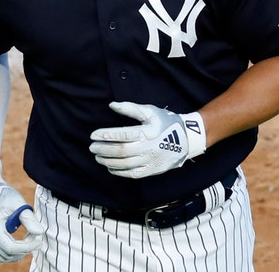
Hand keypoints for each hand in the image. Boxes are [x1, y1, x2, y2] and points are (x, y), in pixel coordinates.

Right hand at [0, 182, 43, 261]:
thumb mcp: (18, 203)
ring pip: (3, 257)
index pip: (11, 247)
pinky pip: (0, 253)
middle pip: (7, 255)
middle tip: (36, 238)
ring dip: (18, 253)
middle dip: (24, 250)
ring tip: (30, 239)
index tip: (39, 240)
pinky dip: (12, 252)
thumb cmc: (4, 195)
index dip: (27, 247)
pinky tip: (22, 242)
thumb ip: (29, 219)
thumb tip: (40, 232)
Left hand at [89, 102, 206, 178]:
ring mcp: (150, 160)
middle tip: (92, 147)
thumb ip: (130, 108)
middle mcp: (148, 147)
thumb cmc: (166, 122)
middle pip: (120, 151)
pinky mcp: (152, 170)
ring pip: (124, 164)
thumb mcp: (150, 111)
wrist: (187, 138)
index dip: (105, 135)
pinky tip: (110, 167)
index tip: (93, 135)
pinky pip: (132, 174)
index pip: (122, 135)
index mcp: (148, 132)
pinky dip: (119, 171)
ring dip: (108, 161)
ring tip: (97, 157)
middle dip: (103, 149)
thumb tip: (111, 105)